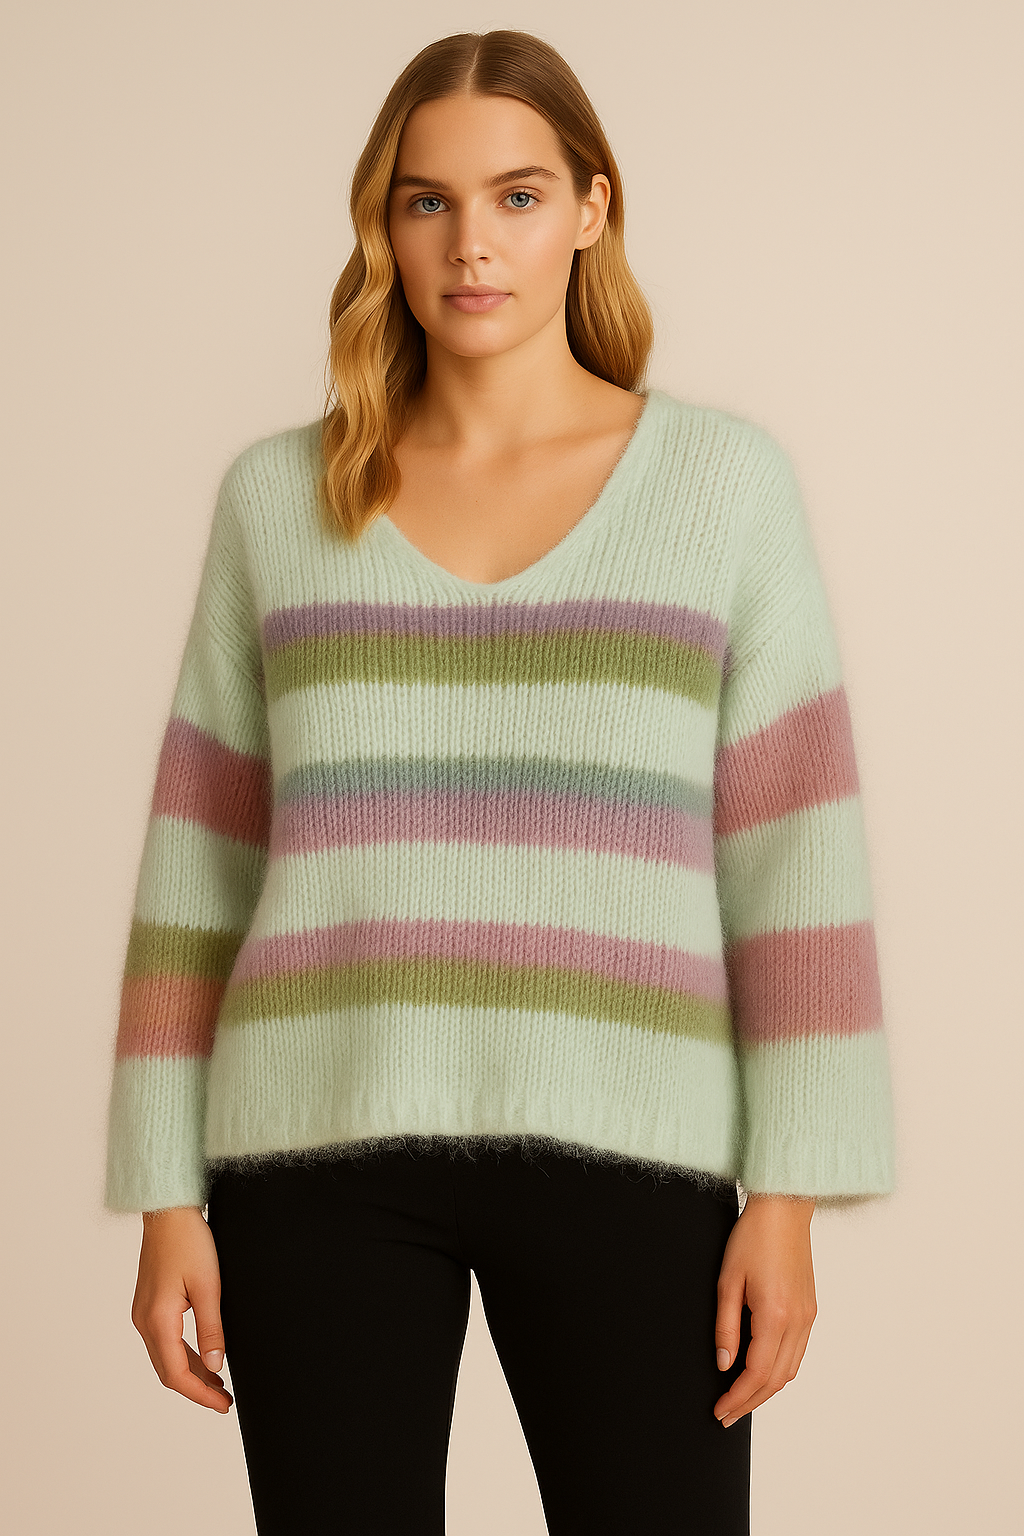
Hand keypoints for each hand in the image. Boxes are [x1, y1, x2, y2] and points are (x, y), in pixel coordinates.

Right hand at [131, 1206, 233, 1413]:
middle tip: (224, 1401)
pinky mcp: (149, 1305)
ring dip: (191, 1373)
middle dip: (196, 1389)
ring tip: (218, 1385)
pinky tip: (204, 1358)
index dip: (200, 1394)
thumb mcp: (208, 1287)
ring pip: (165, 1357)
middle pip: (168, 1371)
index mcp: (158, 1320)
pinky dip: (183, 1355)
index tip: (223, 1405)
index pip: (177, 1374)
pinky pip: (164, 1341)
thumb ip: (211, 1329)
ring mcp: (143, 1313)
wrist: (168, 1212)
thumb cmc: (189, 1242)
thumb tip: (216, 1367)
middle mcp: (144, 1321)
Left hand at [713, 1193, 816, 1427]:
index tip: (720, 1410)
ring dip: (766, 1391)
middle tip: (727, 1415)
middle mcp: (798, 1322)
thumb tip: (724, 1364)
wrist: (784, 1210)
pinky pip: (798, 1354)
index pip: (756, 1373)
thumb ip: (725, 1327)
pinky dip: (780, 1371)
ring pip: (790, 1371)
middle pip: (775, 1380)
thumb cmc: (753, 1238)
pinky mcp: (811, 1310)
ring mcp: (808, 1317)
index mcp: (775, 1316)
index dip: (737, 1397)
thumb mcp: (727, 1281)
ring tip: (742, 1399)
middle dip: (750, 1402)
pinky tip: (763, 1372)